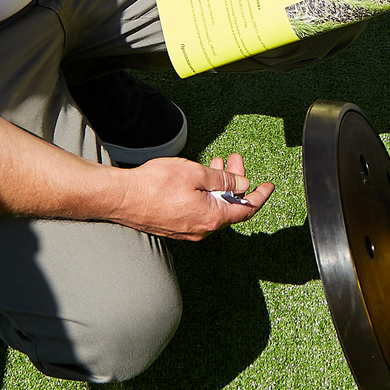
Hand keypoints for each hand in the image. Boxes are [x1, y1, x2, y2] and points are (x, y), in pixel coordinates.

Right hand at [111, 152, 272, 239]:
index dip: (260, 195)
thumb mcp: (195, 173)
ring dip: (219, 186)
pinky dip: (206, 194)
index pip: (246, 209)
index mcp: (212, 218)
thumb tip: (242, 185)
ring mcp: (187, 230)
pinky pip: (199, 211)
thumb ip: (223, 180)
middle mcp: (202, 229)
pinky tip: (201, 178)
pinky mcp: (175, 226)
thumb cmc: (155, 185)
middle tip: (235, 159)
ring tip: (218, 163)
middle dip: (236, 182)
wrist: (121, 197)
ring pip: (213, 207)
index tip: (268, 185)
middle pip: (229, 207)